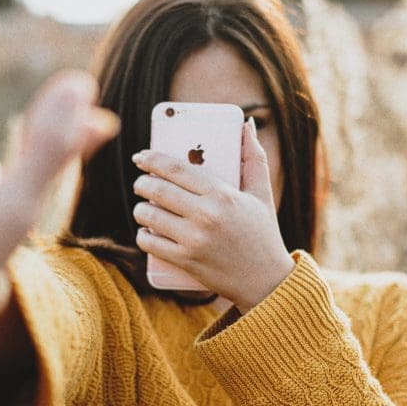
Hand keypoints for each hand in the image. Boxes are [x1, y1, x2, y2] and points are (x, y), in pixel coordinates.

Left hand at [131, 119, 294, 311]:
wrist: (266, 280)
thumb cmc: (263, 233)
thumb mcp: (262, 193)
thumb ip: (254, 157)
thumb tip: (246, 125)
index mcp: (222, 194)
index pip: (177, 169)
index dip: (152, 160)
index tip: (141, 157)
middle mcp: (206, 215)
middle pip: (157, 190)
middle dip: (142, 183)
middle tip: (142, 183)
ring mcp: (194, 240)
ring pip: (148, 215)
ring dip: (140, 209)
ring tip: (145, 207)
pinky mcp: (186, 261)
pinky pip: (149, 242)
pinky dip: (143, 235)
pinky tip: (146, 231)